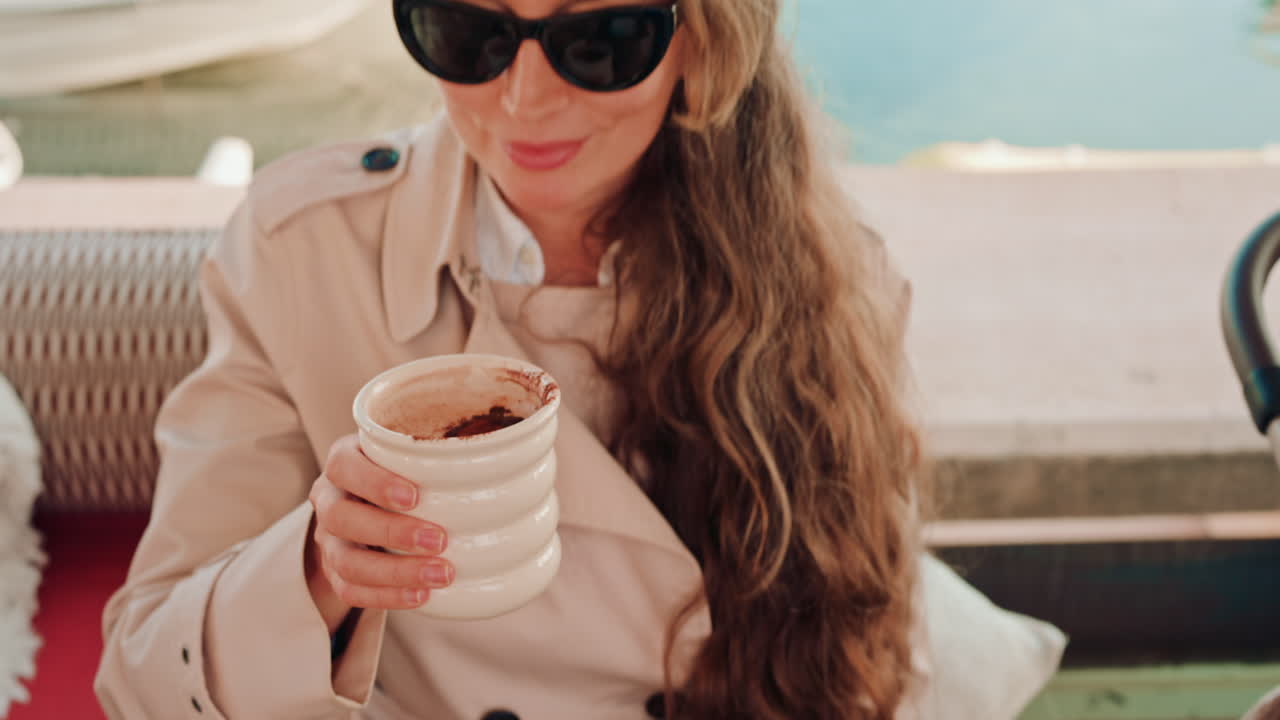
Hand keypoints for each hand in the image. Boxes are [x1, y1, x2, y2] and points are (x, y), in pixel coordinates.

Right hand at [306, 434, 453, 631]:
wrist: (363, 502)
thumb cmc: (401, 468)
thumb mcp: (411, 449)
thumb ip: (441, 448)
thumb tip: (515, 449)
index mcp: (344, 460)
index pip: (344, 467)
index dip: (375, 482)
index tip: (415, 496)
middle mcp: (329, 498)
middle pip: (341, 517)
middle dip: (391, 531)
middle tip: (439, 539)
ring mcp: (328, 538)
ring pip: (345, 561)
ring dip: (394, 572)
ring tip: (440, 575)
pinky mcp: (335, 571)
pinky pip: (350, 590)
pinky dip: (386, 597)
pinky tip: (423, 596)